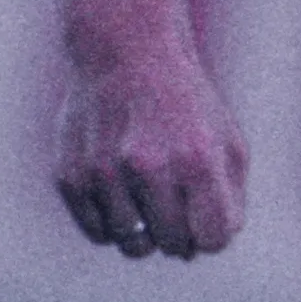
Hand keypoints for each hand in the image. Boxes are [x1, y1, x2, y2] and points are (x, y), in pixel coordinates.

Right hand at [55, 34, 244, 258]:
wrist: (125, 56)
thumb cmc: (186, 105)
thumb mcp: (227, 140)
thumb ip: (230, 196)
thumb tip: (213, 243)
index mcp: (196, 159)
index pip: (213, 238)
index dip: (214, 236)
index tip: (209, 219)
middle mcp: (148, 167)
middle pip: (173, 245)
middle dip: (183, 237)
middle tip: (180, 209)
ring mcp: (104, 174)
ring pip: (133, 244)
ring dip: (147, 232)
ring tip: (151, 199)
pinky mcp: (71, 177)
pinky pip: (98, 233)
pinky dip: (114, 225)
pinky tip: (124, 197)